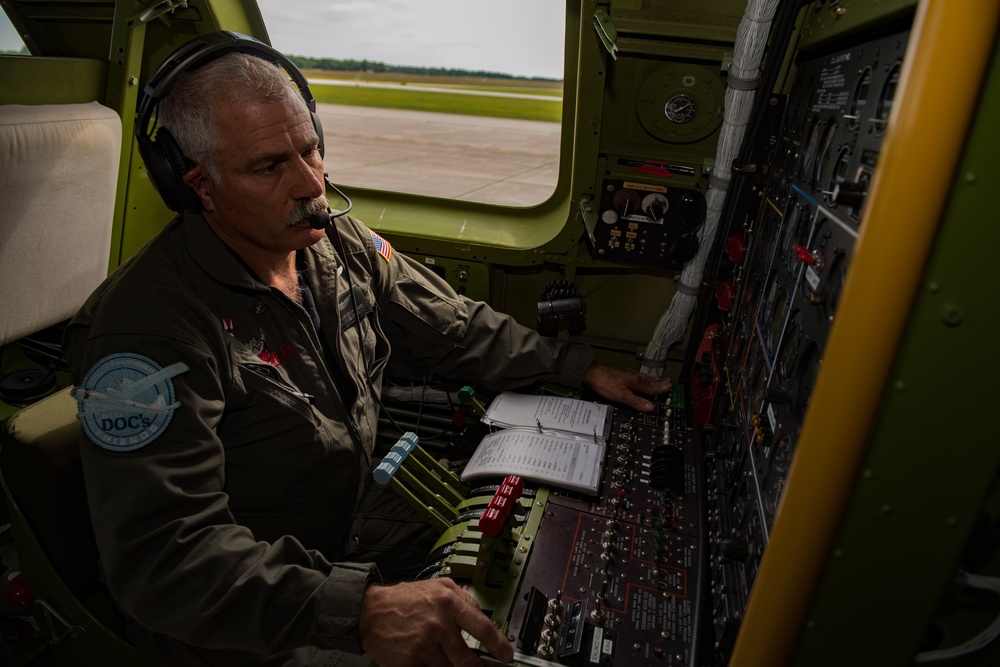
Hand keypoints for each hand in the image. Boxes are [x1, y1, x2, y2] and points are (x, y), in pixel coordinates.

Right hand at [359, 579, 512, 666]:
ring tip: (446, 658)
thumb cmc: (403, 599)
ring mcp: (424, 646)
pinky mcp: (411, 663)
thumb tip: (482, 615)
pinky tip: (430, 661)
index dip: (499, 644)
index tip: (506, 654)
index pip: (482, 628)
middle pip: (468, 659)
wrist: (370, 611)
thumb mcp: (437, 587)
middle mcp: (438, 625)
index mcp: (448, 603)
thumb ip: (462, 599)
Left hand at [583, 361, 671, 411]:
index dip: (661, 388)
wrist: (591, 373)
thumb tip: (650, 407)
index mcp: (636, 382)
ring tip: (657, 381)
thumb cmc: (605, 383)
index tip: (670, 387)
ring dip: (652, 380)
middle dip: (659, 383)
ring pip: (643, 378)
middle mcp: (634, 377)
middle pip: (649, 381)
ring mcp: (627, 375)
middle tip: (668, 382)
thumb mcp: (622, 396)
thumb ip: (636, 401)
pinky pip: (636, 377)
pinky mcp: (621, 374)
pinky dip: (642, 379)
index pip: (652, 387)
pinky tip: (638, 379)